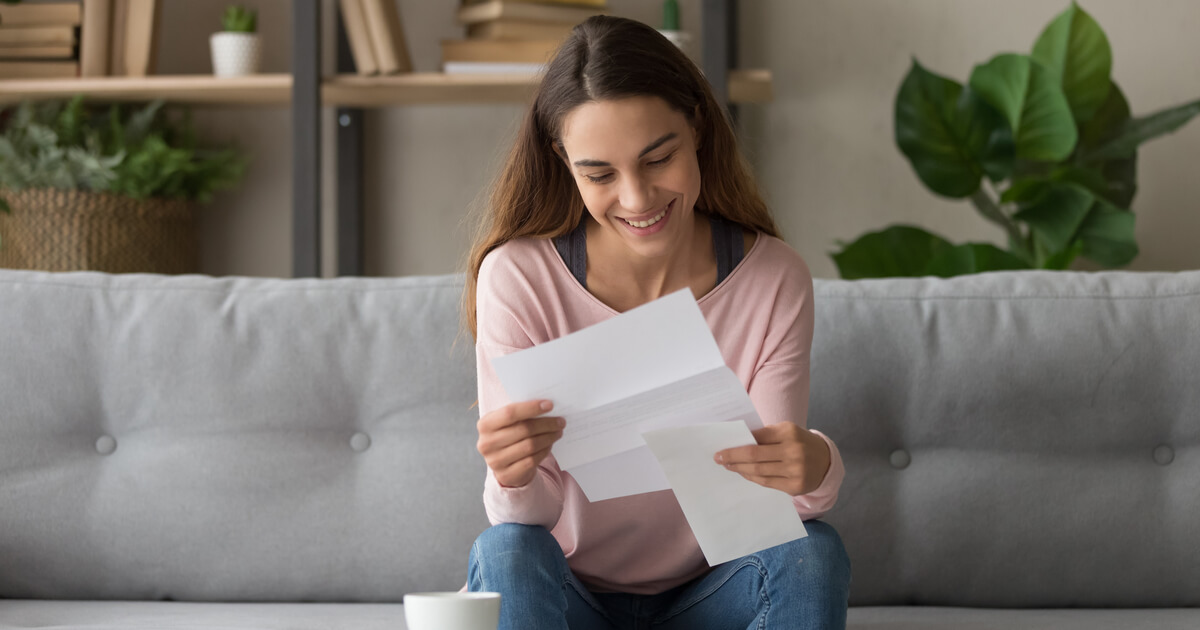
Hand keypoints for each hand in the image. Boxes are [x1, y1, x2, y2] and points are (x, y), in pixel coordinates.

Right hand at [476, 400, 564, 487]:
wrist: (503, 464)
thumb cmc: (508, 436)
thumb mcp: (506, 423)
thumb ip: (520, 414)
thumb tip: (546, 406)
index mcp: (485, 425)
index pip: (510, 413)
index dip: (531, 408)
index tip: (550, 404)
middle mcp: (487, 443)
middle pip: (523, 429)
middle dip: (546, 424)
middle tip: (560, 421)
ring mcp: (495, 461)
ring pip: (530, 446)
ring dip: (548, 437)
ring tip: (558, 431)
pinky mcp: (507, 474)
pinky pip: (532, 460)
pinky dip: (544, 451)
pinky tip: (550, 444)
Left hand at [714, 423, 830, 495]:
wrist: (825, 461)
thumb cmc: (798, 442)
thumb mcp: (786, 431)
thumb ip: (764, 435)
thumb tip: (736, 442)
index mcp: (789, 432)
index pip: (756, 437)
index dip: (737, 443)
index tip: (721, 446)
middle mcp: (794, 451)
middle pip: (754, 455)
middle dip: (732, 457)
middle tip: (718, 458)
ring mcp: (796, 470)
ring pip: (758, 471)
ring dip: (739, 468)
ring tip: (728, 466)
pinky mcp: (795, 486)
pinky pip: (767, 482)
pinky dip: (752, 478)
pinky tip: (743, 473)